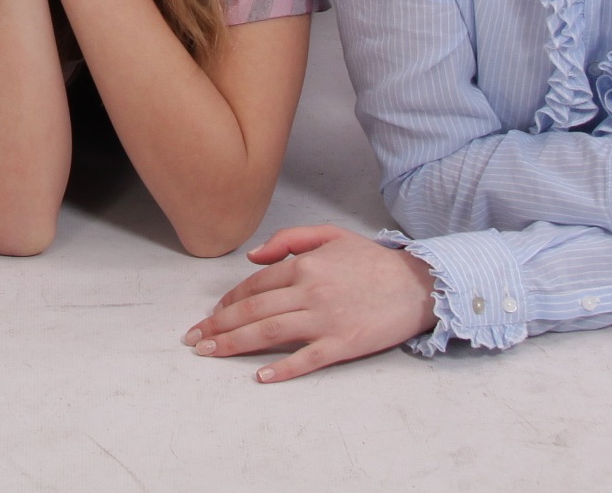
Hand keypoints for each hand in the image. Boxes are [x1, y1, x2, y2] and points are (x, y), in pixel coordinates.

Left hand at [183, 225, 437, 382]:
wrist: (417, 284)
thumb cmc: (372, 261)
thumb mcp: (330, 235)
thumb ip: (288, 241)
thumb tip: (252, 257)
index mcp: (305, 266)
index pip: (254, 285)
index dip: (227, 301)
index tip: (211, 315)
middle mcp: (310, 292)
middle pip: (253, 311)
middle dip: (218, 325)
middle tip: (194, 339)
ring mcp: (326, 320)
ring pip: (269, 333)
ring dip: (234, 344)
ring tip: (209, 353)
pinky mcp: (343, 344)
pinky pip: (306, 359)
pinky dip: (283, 369)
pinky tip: (261, 377)